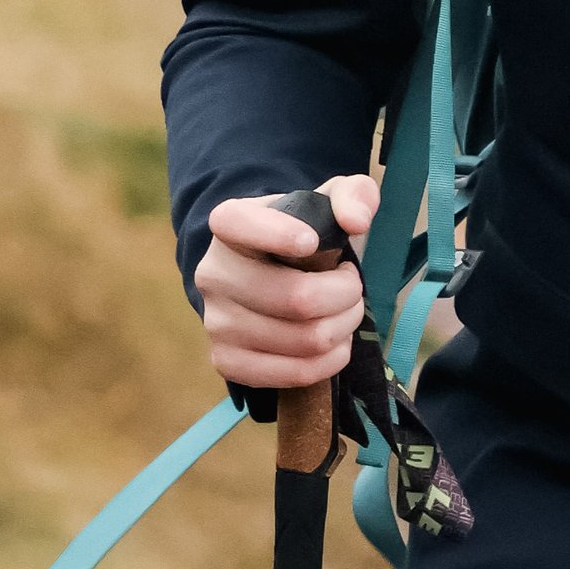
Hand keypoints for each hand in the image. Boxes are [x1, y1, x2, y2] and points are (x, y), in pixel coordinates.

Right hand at [195, 176, 374, 389]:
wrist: (272, 274)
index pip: (239, 224)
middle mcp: (213, 272)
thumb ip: (354, 195)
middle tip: (352, 286)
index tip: (312, 242)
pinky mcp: (226, 361)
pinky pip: (292, 373)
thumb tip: (356, 221)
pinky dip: (329, 362)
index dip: (277, 234)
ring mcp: (216, 322)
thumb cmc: (305, 234)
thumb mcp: (330, 203)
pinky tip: (334, 342)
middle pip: (296, 298)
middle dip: (345, 295)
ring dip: (343, 327)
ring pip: (303, 339)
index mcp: (229, 223)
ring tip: (346, 311)